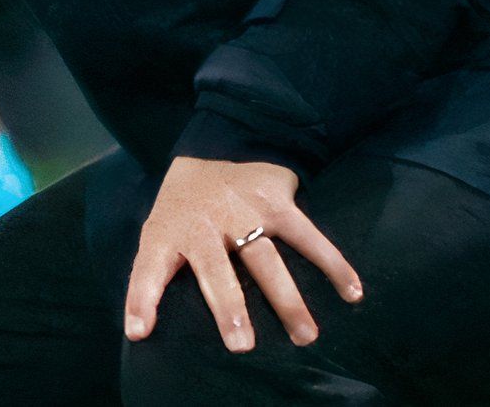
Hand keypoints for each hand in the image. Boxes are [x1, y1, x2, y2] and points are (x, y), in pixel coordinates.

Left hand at [125, 156, 362, 352]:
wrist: (216, 144)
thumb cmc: (183, 208)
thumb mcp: (159, 231)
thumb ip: (152, 276)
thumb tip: (137, 332)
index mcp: (168, 231)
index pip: (148, 267)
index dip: (141, 299)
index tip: (139, 331)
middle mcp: (204, 222)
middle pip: (216, 270)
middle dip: (229, 307)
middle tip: (242, 346)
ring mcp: (242, 211)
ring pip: (265, 259)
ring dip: (286, 298)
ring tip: (305, 335)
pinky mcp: (275, 201)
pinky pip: (308, 235)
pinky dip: (333, 264)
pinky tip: (352, 292)